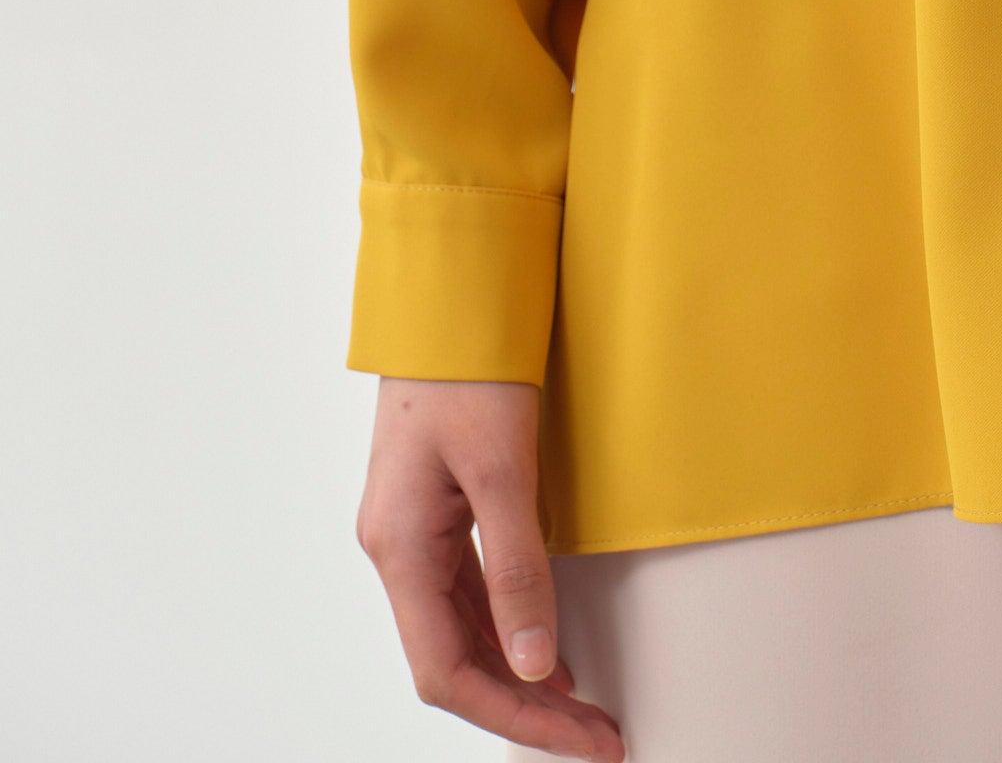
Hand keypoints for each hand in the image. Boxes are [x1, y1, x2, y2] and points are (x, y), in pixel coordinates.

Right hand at [355, 375, 624, 756]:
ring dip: (518, 673)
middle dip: (524, 707)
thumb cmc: (470, 363)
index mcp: (399, 546)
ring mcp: (413, 529)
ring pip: (460, 630)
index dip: (513, 715)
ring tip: (581, 707)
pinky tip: (544, 645)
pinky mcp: (434, 507)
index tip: (579, 737)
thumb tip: (532, 662)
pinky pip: (467, 591)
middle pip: (453, 661)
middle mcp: (397, 547)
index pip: (447, 671)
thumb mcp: (502, 465)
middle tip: (598, 736)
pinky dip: (507, 626)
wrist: (452, 290)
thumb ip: (516, 566)